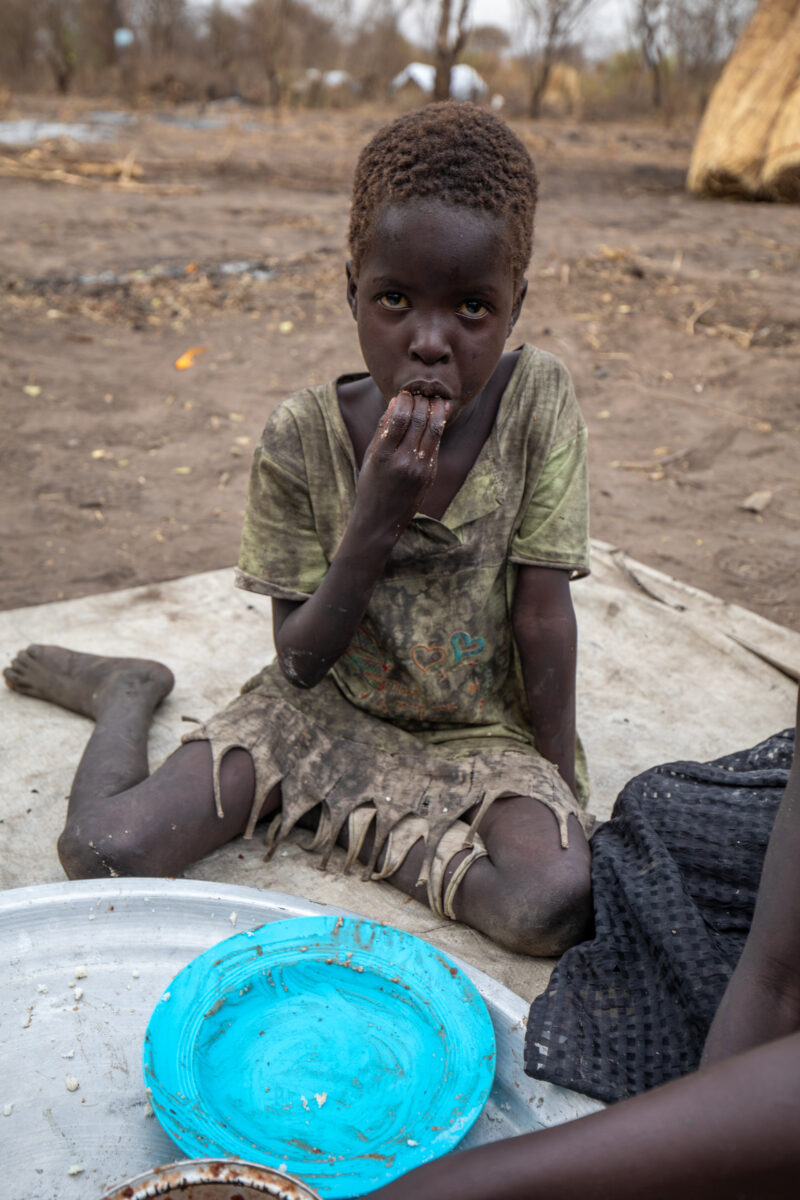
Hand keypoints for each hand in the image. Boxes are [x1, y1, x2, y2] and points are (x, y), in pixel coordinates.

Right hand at [355, 391, 449, 537]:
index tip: (404, 392)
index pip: (399, 418)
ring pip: (433, 429)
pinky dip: (438, 426)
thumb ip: (383, 429)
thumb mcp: (370, 456)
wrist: (381, 520)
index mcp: (383, 456)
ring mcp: (420, 469)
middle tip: (420, 392)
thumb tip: (396, 400)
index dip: (404, 400)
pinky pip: (436, 443)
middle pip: (418, 420)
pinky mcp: (430, 474)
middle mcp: (403, 462)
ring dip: (435, 410)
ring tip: (433, 398)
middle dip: (421, 401)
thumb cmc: (371, 485)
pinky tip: (437, 415)